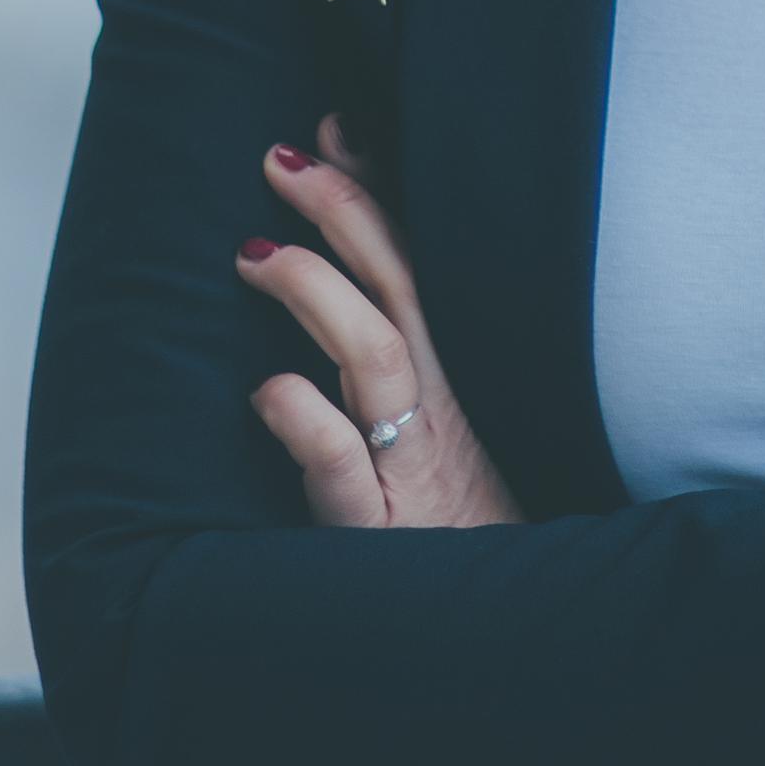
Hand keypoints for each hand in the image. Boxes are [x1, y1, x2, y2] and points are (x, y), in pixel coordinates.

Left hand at [237, 114, 524, 528]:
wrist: (509, 635)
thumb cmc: (461, 538)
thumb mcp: (439, 442)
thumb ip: (396, 369)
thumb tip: (332, 299)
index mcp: (448, 382)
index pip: (416, 268)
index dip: (376, 195)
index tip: (333, 129)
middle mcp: (435, 410)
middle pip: (400, 290)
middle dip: (345, 213)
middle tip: (280, 159)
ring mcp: (409, 468)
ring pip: (378, 361)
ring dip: (319, 296)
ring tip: (255, 255)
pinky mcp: (378, 533)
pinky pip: (344, 469)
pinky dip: (307, 423)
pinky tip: (267, 392)